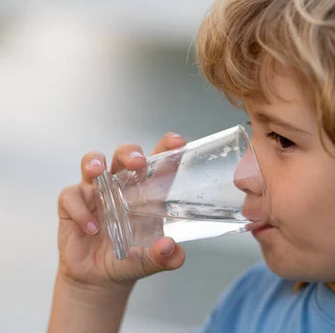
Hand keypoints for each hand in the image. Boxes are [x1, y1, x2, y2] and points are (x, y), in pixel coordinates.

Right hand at [56, 132, 187, 290]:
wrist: (98, 279)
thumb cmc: (128, 259)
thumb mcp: (150, 261)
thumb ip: (165, 256)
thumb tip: (171, 248)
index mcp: (146, 192)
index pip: (159, 162)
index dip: (167, 147)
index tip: (177, 142)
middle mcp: (121, 185)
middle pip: (125, 155)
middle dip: (131, 153)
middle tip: (137, 162)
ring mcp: (96, 192)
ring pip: (93, 162)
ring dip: (95, 163)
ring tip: (99, 174)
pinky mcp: (73, 204)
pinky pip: (71, 195)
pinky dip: (80, 210)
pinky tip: (92, 228)